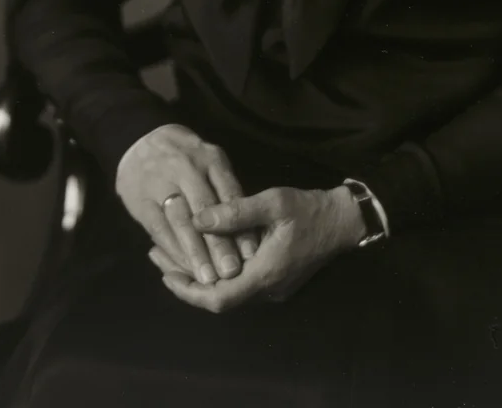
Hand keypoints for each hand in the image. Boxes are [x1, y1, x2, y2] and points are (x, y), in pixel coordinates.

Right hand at [116, 123, 257, 284]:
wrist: (138, 140)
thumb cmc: (185, 156)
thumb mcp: (209, 160)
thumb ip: (225, 190)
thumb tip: (246, 229)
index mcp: (210, 158)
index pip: (229, 194)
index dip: (240, 225)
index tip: (252, 254)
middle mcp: (187, 168)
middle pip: (205, 209)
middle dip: (219, 244)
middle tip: (232, 273)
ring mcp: (162, 183)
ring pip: (181, 222)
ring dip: (195, 253)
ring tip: (209, 279)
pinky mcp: (142, 200)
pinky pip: (159, 229)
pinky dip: (172, 251)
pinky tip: (184, 269)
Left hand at [153, 185, 364, 312]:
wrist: (343, 220)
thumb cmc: (309, 209)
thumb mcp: (273, 202)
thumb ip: (236, 212)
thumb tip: (198, 219)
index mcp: (265, 275)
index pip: (218, 299)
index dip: (188, 291)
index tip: (164, 273)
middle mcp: (266, 289)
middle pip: (217, 298)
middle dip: (185, 280)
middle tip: (158, 255)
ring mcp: (272, 288)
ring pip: (227, 291)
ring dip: (200, 275)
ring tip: (173, 249)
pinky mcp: (275, 280)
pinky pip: (239, 283)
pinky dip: (216, 270)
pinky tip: (204, 249)